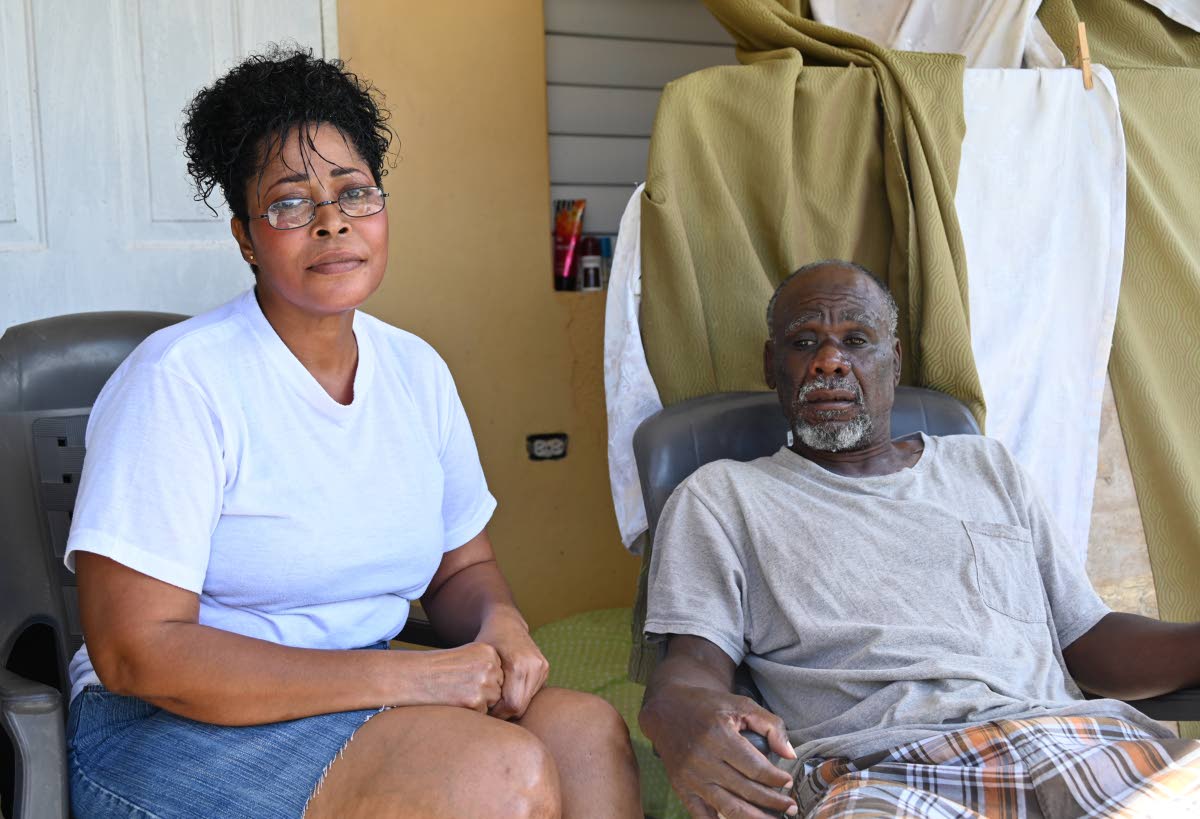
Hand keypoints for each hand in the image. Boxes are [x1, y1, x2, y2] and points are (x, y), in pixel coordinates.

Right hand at [409, 641, 503, 712]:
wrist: (415, 676)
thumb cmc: (439, 669)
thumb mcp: (467, 657)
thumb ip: (487, 667)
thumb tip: (506, 688)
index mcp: (488, 651)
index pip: (499, 674)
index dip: (482, 681)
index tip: (466, 678)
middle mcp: (490, 665)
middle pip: (498, 689)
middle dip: (483, 693)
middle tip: (460, 688)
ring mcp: (483, 683)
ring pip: (492, 702)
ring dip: (478, 703)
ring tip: (457, 693)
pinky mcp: (475, 701)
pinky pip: (482, 714)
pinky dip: (470, 712)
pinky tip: (454, 701)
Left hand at [475, 608, 549, 719]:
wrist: (505, 622)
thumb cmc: (486, 641)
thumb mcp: (478, 660)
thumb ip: (480, 685)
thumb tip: (477, 710)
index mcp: (519, 665)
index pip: (512, 706)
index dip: (497, 713)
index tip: (483, 709)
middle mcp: (535, 666)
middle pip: (521, 707)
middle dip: (503, 711)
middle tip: (487, 706)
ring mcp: (543, 668)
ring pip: (527, 702)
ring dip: (511, 704)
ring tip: (495, 696)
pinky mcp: (545, 669)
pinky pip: (531, 694)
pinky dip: (518, 696)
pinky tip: (506, 689)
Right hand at [640, 684, 797, 817]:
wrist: (667, 709)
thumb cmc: (707, 706)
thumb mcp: (740, 704)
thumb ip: (770, 725)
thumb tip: (789, 754)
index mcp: (718, 735)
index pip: (755, 767)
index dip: (776, 779)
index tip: (788, 782)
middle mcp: (703, 759)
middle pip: (745, 790)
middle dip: (773, 802)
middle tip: (790, 806)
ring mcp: (691, 777)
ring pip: (728, 808)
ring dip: (755, 818)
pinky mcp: (681, 788)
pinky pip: (703, 816)